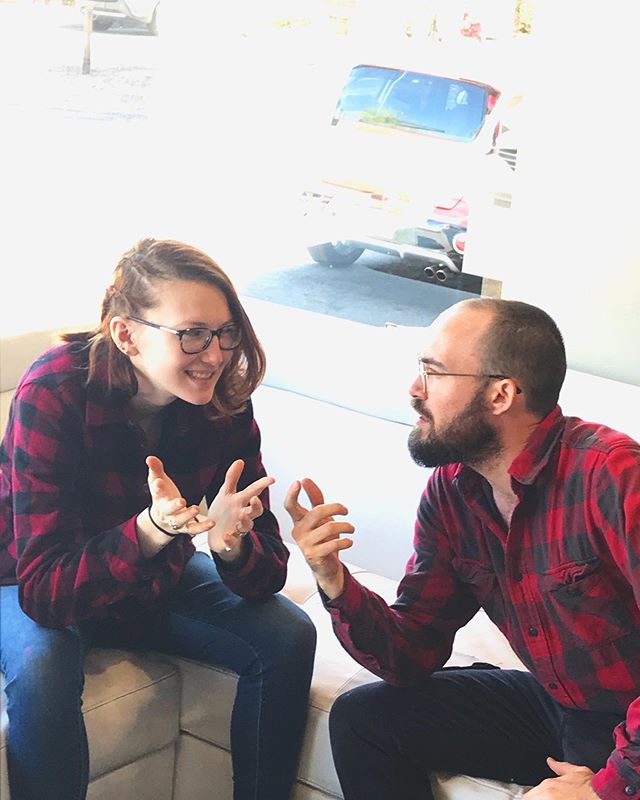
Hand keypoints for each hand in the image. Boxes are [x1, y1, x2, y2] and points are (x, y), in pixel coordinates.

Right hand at [146, 456, 214, 537]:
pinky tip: (212, 522)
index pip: (156, 492)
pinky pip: (194, 529)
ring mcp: (177, 520)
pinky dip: (202, 527)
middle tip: (181, 501)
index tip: (159, 482)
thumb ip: (156, 469)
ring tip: (196, 508)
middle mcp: (167, 511)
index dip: (157, 487)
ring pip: (181, 520)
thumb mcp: (157, 481)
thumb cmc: (162, 496)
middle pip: (169, 509)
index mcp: (159, 498)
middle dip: (174, 506)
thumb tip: (150, 457)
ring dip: (188, 515)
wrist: (162, 519)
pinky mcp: (186, 527)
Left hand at [207, 459, 273, 557]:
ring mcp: (237, 528)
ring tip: (241, 517)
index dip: (262, 485)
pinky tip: (227, 535)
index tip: (271, 479)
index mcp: (241, 502)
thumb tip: (240, 460)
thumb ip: (232, 477)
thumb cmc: (224, 512)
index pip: (254, 493)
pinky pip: (232, 542)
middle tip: (254, 500)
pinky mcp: (229, 541)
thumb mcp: (225, 493)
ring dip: (245, 521)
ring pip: (246, 527)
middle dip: (256, 506)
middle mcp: (242, 515)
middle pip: (255, 511)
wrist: (216, 534)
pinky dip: (230, 539)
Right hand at [284, 478, 353, 599]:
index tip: (297, 482)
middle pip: (317, 512)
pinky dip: (345, 541)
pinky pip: (333, 544)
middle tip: (345, 510)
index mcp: (299, 520)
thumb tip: (305, 479)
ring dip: (346, 526)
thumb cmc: (323, 538)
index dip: (293, 494)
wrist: (326, 566)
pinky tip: (349, 541)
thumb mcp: (321, 517)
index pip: (290, 506)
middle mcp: (299, 531)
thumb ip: (315, 498)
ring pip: (329, 527)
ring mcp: (305, 544)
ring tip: (351, 529)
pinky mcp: (314, 555)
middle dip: (336, 508)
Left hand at [524, 758, 596, 798]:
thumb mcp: (576, 772)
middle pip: (531, 799)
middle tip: (549, 799)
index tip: (542, 798)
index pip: (530, 795)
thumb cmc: (593, 787)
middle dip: (538, 799)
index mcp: (549, 786)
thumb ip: (560, 767)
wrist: (604, 795)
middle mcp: (548, 797)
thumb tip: (551, 761)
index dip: (536, 797)